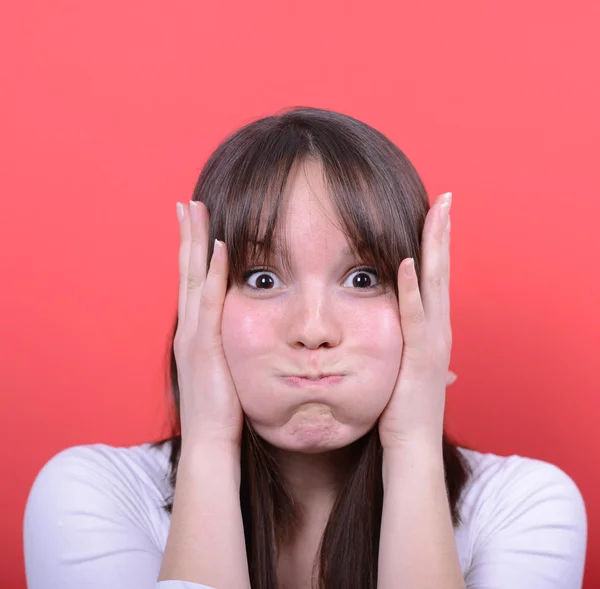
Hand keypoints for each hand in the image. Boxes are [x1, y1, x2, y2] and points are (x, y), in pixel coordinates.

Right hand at [174, 200, 243, 448]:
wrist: (209, 440)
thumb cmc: (222, 408)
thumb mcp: (225, 369)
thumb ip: (231, 346)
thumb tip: (247, 331)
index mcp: (195, 332)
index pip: (191, 283)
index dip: (192, 252)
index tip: (194, 224)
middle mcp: (189, 327)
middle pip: (185, 272)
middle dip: (187, 236)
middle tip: (186, 204)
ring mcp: (194, 334)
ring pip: (192, 278)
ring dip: (194, 243)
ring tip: (194, 210)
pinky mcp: (205, 345)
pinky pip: (209, 301)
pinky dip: (212, 273)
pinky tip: (219, 247)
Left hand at [378, 192, 453, 449]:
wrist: (412, 444)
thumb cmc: (403, 407)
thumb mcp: (403, 368)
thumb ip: (405, 346)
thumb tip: (400, 334)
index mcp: (432, 329)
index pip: (435, 279)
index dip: (436, 246)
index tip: (434, 216)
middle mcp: (439, 329)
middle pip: (441, 272)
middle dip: (442, 234)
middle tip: (446, 199)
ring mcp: (432, 341)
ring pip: (434, 285)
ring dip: (434, 248)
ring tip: (436, 214)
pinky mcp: (420, 355)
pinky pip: (415, 315)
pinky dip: (412, 288)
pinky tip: (406, 262)